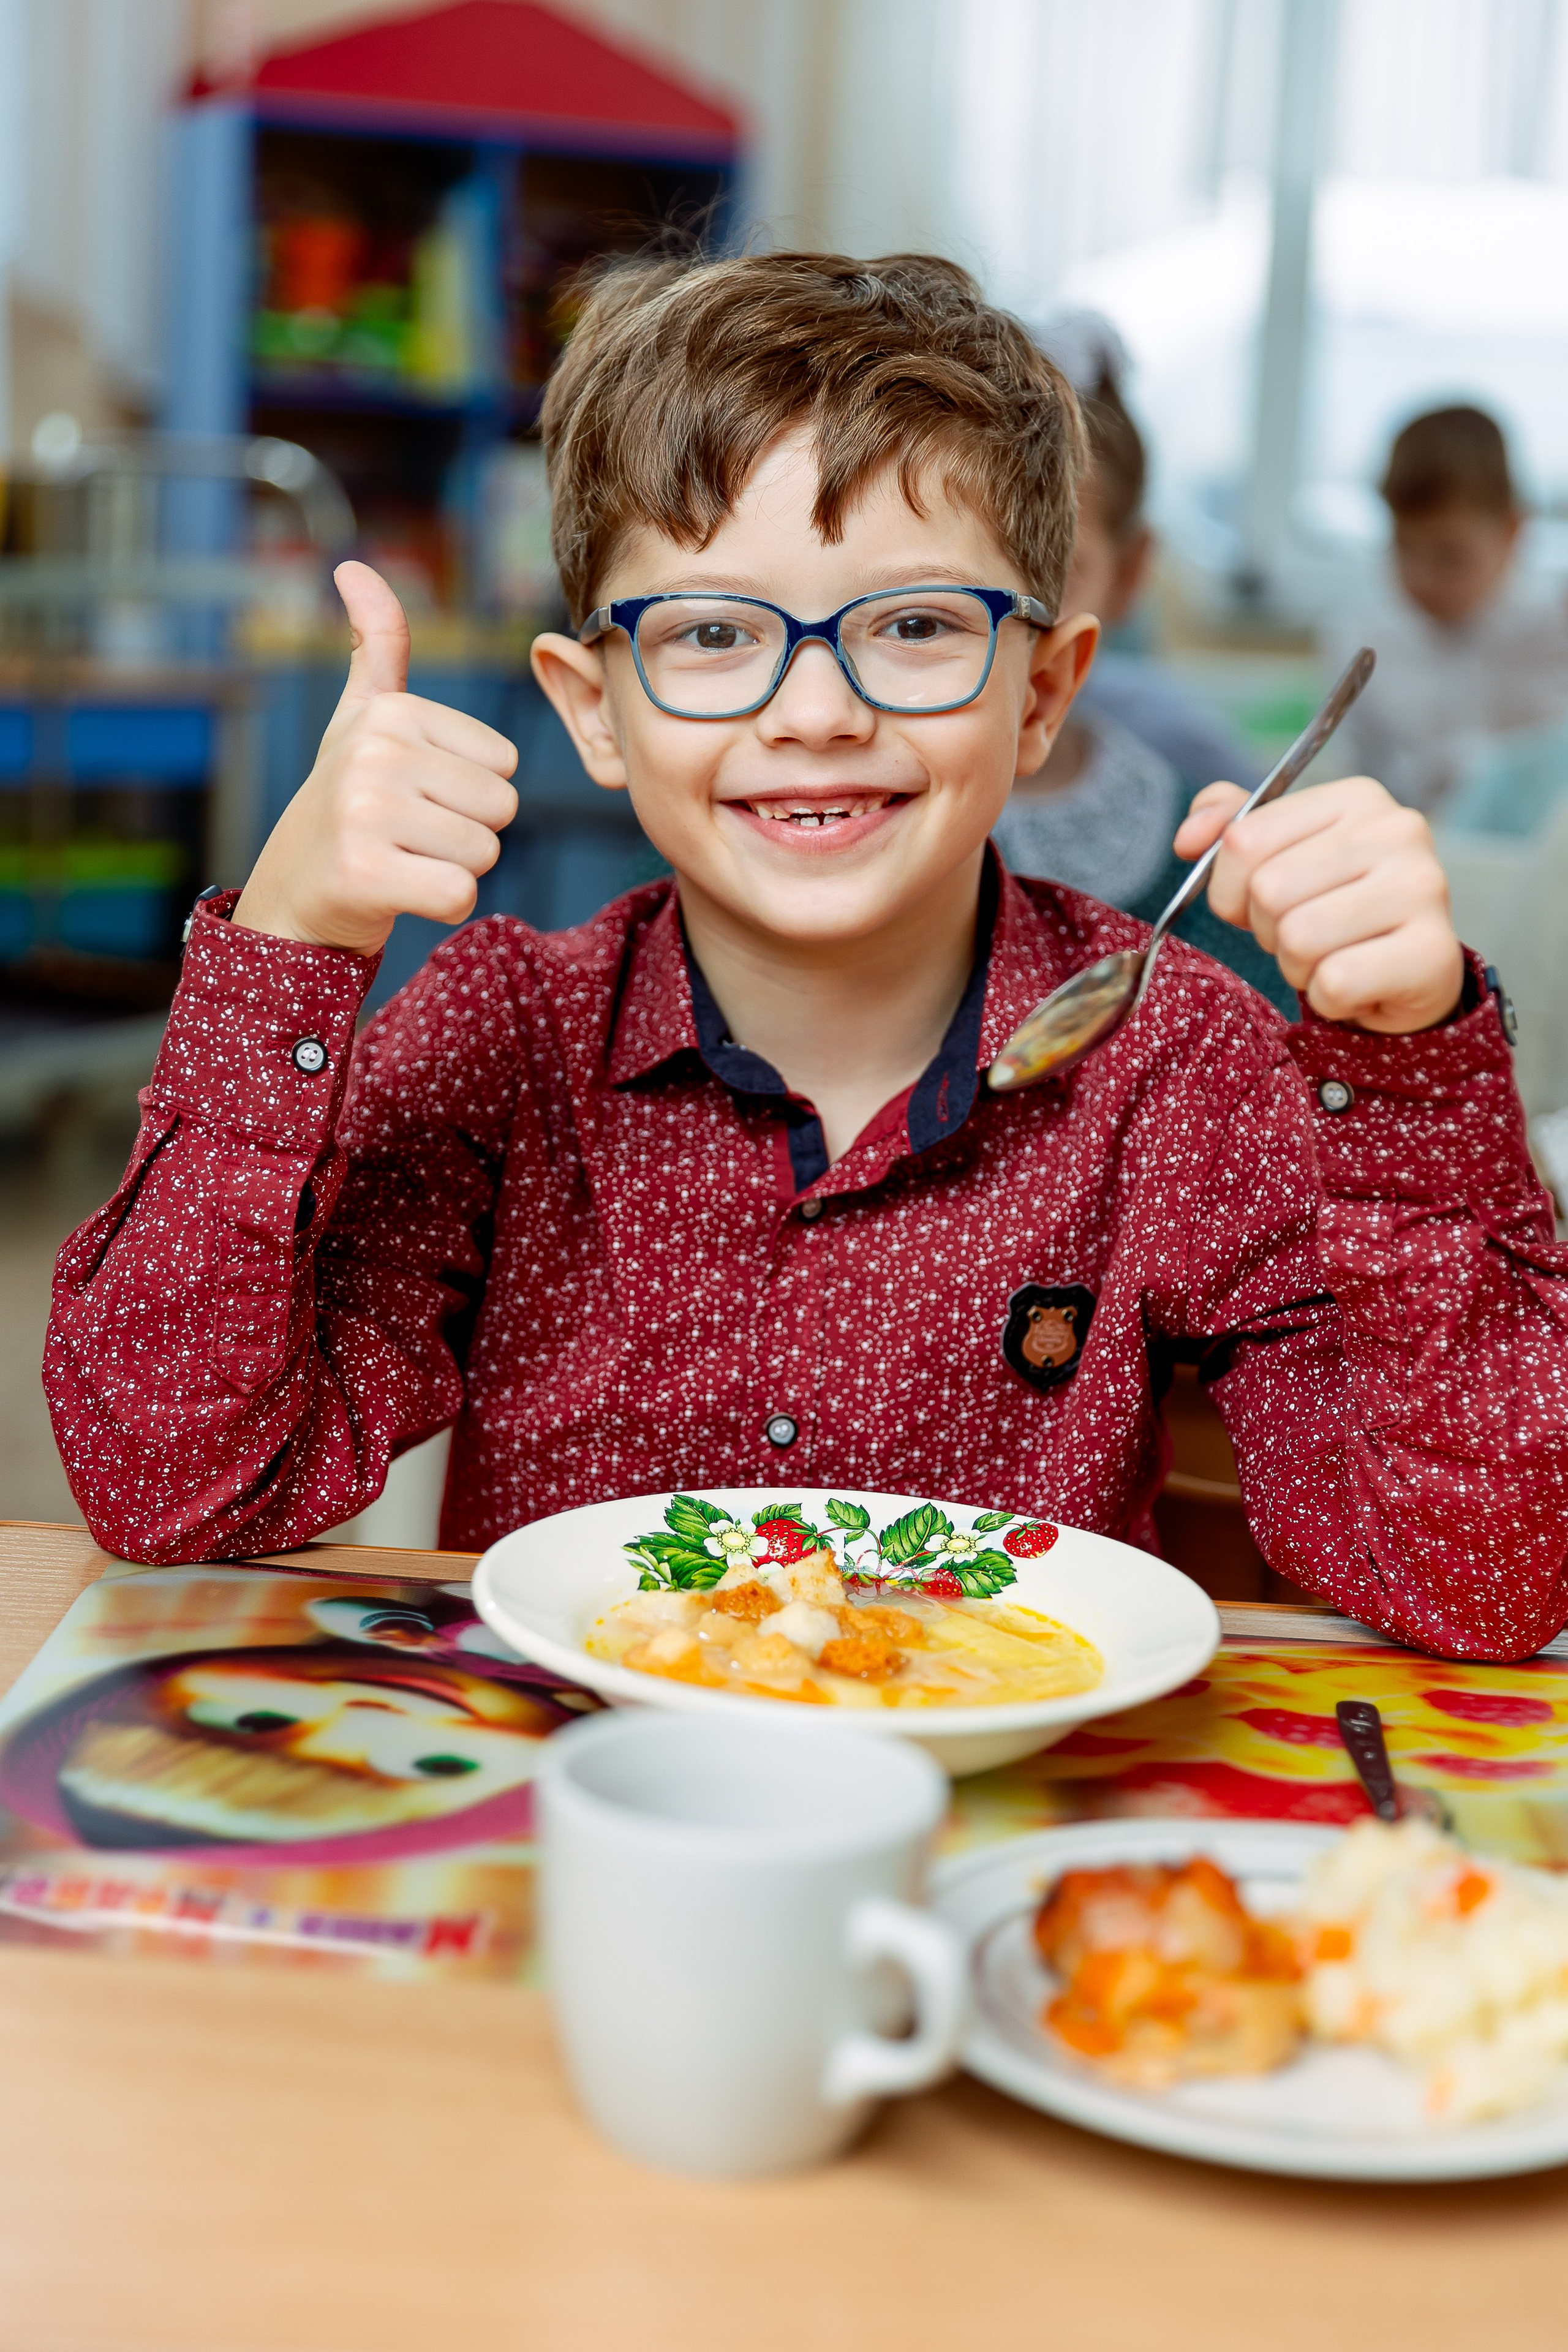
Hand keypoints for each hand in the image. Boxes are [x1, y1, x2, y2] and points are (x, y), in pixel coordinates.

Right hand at [233, 563, 518, 954]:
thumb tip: (353, 568)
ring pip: (483, 853)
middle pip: (501, 809)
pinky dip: (440, 906)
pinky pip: (458, 895)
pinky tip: (398, 893)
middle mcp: (375, 754)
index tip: (415, 798)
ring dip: (452, 869)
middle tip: (411, 837)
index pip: (504, 765)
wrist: (295, 893)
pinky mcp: (365, 874)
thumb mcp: (362, 719)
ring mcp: (365, 813)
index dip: (470, 793)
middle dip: (467, 833)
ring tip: (402, 860)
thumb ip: (378, 646)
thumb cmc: (346, 804)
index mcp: (390, 714)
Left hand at [1173, 775, 1464, 1033]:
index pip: (1244, 839)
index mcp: (1357, 798)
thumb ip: (1230, 829)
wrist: (1407, 976)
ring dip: (1297, 966)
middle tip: (1306, 936)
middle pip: (1269, 890)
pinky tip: (1356, 986)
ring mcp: (1424, 889)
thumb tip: (1188, 839)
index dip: (1231, 888)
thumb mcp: (1280, 859)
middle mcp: (1398, 831)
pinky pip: (1334, 983)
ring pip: (1299, 938)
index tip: (1263, 901)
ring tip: (1331, 958)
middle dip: (1268, 930)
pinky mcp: (1433, 952)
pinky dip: (1328, 997)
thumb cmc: (1333, 911)